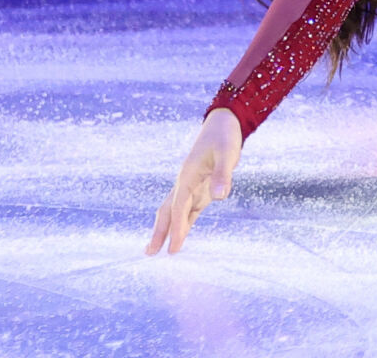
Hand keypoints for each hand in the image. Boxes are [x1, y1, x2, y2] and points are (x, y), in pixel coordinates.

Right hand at [145, 108, 241, 255]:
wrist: (223, 124)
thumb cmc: (224, 137)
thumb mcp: (227, 153)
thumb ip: (223, 174)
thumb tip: (219, 197)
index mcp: (187, 176)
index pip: (179, 206)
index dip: (176, 227)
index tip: (173, 247)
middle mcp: (185, 183)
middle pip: (168, 212)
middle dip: (160, 232)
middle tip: (149, 253)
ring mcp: (191, 186)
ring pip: (175, 212)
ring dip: (168, 230)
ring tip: (156, 250)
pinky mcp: (201, 188)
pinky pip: (188, 209)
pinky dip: (183, 223)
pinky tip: (180, 235)